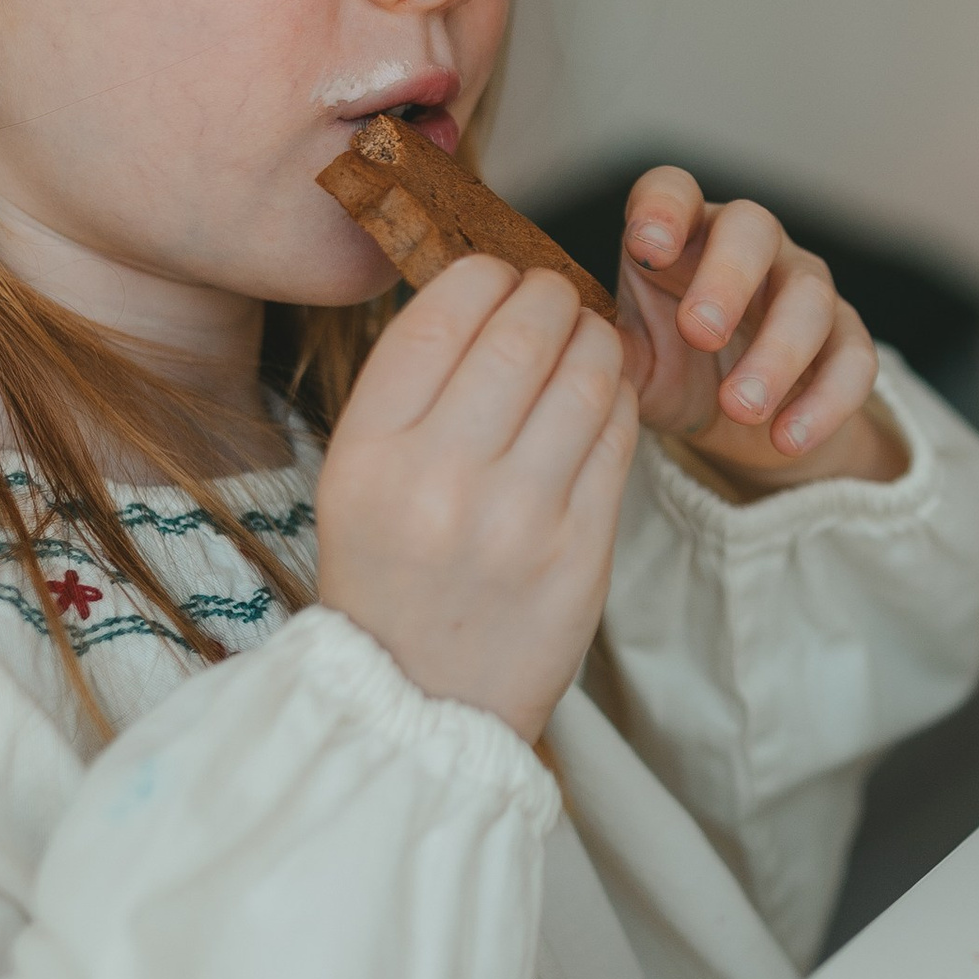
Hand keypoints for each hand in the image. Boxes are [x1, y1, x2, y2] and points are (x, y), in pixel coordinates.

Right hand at [318, 256, 638, 741]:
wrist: (420, 702)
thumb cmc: (391, 577)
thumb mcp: (359, 480)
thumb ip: (412, 391)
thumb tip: (485, 290)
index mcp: (371, 453)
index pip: (442, 316)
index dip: (484, 275)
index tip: (499, 277)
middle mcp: (441, 479)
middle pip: (523, 332)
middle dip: (550, 295)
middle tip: (555, 298)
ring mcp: (518, 519)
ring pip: (586, 374)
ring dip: (595, 338)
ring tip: (586, 340)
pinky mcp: (581, 552)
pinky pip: (618, 436)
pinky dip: (618, 398)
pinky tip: (604, 397)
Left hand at [615, 169, 904, 491]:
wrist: (733, 423)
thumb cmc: (670, 366)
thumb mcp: (631, 359)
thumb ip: (604, 347)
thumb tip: (565, 344)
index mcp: (683, 235)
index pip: (674, 191)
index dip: (663, 208)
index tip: (645, 246)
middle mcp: (748, 246)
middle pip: (752, 228)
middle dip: (728, 277)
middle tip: (699, 332)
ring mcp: (803, 287)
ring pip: (809, 295)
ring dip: (777, 352)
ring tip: (741, 406)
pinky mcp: (845, 339)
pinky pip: (853, 358)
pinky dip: (825, 400)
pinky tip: (787, 437)